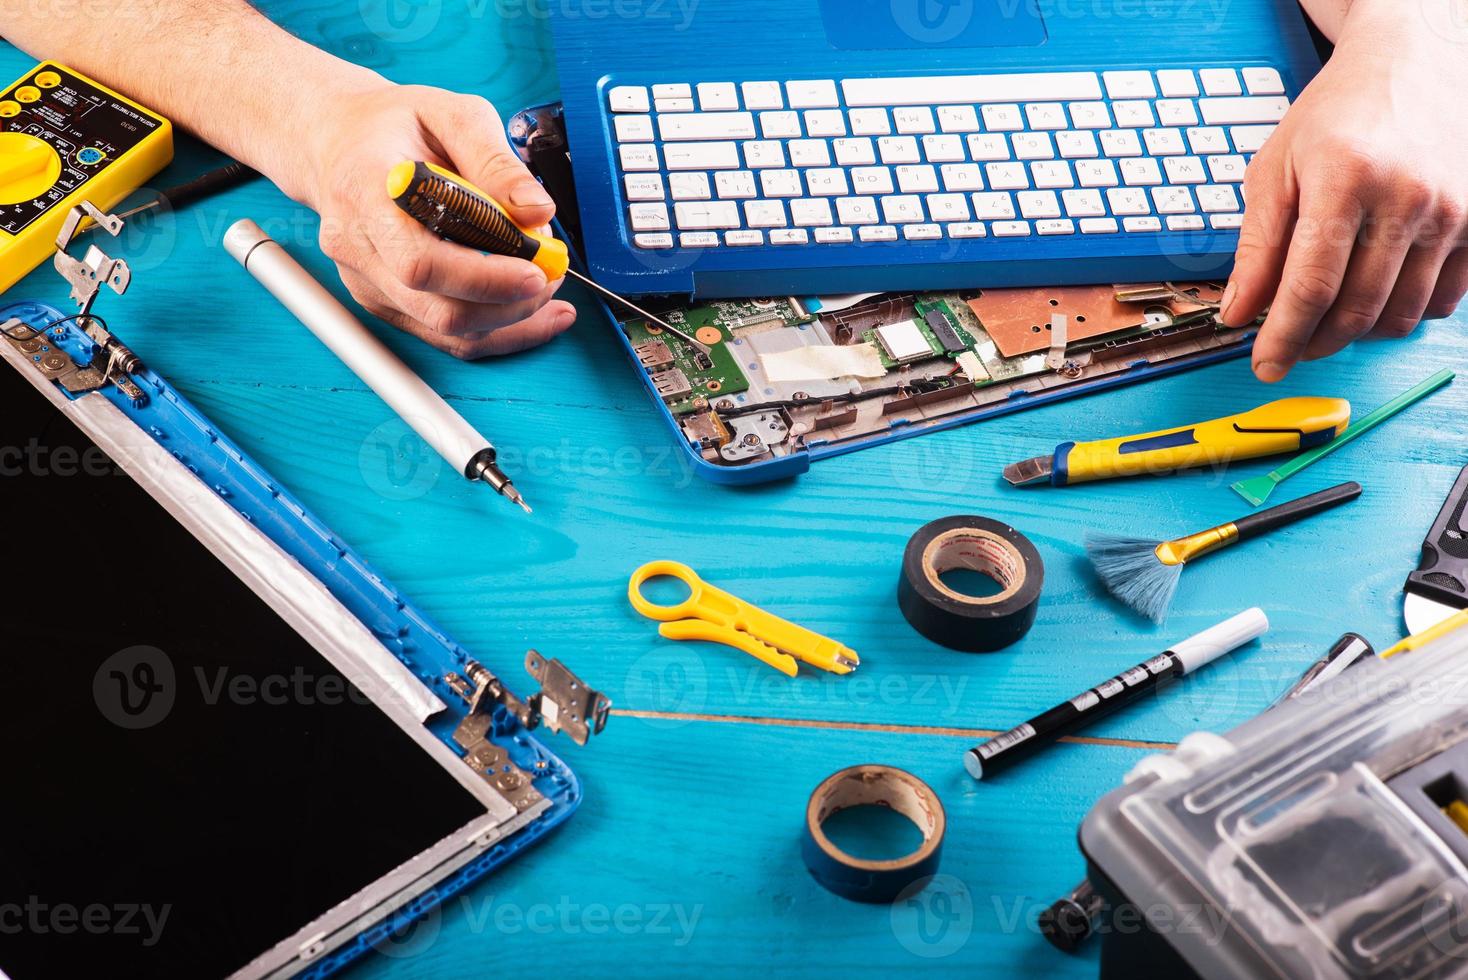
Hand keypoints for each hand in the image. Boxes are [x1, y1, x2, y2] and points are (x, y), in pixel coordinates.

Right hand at [300, 82, 575, 358]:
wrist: (338, 141)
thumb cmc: (394, 125)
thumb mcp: (451, 113)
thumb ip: (495, 160)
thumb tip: (538, 210)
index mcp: (366, 192)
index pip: (421, 261)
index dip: (484, 278)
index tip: (537, 271)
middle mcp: (357, 246)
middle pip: (437, 307)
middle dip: (509, 304)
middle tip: (553, 276)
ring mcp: (365, 280)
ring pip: (445, 330)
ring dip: (509, 322)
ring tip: (549, 292)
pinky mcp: (382, 300)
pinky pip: (442, 335)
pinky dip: (493, 330)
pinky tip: (530, 314)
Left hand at [1221, 5, 1467, 381]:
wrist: (1416, 62)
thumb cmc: (1339, 114)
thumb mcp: (1278, 168)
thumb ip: (1257, 245)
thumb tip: (1238, 312)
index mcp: (1346, 179)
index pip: (1310, 286)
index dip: (1282, 337)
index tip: (1264, 366)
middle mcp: (1408, 196)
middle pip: (1356, 308)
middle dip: (1314, 342)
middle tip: (1290, 346)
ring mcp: (1454, 210)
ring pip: (1400, 313)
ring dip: (1357, 333)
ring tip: (1327, 320)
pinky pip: (1441, 300)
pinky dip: (1402, 313)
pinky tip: (1374, 297)